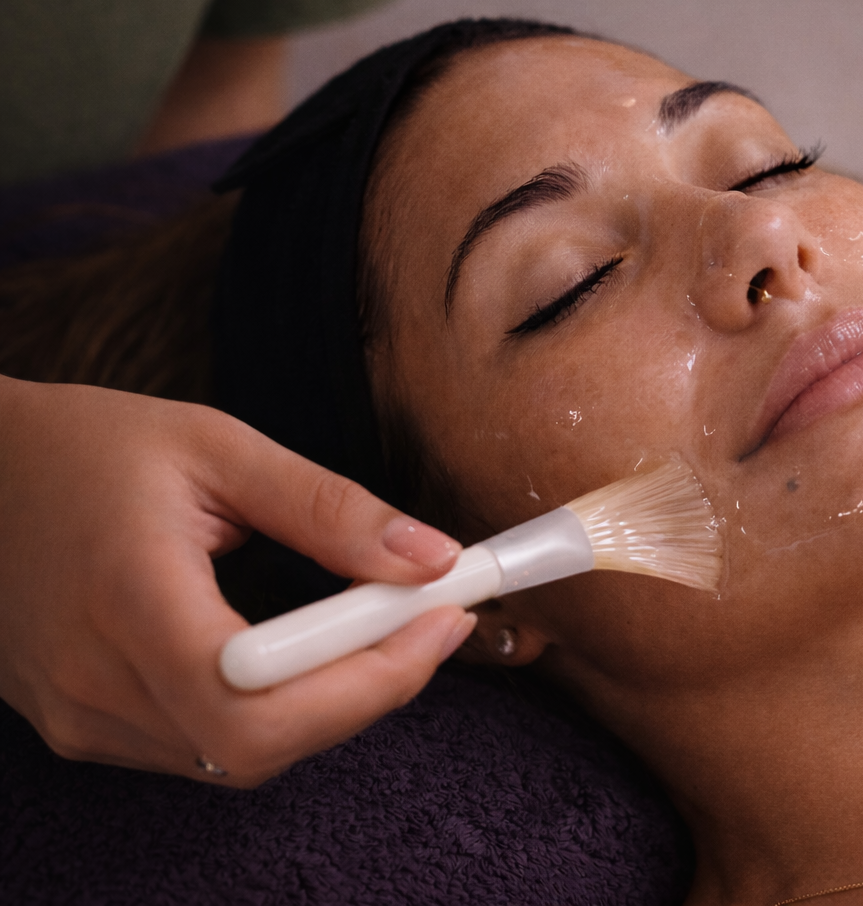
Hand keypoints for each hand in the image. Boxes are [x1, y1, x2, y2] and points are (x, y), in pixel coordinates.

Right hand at [0, 376, 474, 787]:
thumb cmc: (91, 448)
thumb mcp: (219, 448)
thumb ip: (331, 508)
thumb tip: (433, 558)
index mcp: (128, 599)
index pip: (260, 707)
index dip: (370, 681)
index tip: (440, 619)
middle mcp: (92, 681)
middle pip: (259, 748)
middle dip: (368, 691)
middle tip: (427, 621)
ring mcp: (78, 716)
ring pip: (237, 759)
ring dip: (328, 705)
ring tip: (375, 625)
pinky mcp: (79, 726)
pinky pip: (202, 748)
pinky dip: (276, 712)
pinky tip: (306, 652)